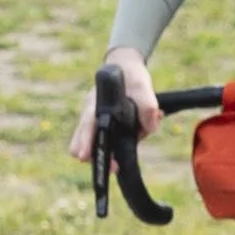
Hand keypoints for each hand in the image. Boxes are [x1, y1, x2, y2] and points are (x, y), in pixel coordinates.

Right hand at [69, 45, 159, 161]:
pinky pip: (111, 141)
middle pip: (83, 142)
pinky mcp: (107, 129)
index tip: (84, 156)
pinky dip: (122, 143)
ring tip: (126, 154)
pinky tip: (139, 135)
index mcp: (95, 104)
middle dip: (95, 156)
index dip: (84, 141)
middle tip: (112, 167)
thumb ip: (148, 105)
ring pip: (97, 144)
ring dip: (111, 151)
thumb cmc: (130, 76)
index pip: (87, 125)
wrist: (126, 67)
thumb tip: (151, 127)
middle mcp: (91, 116)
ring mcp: (97, 124)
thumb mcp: (142, 86)